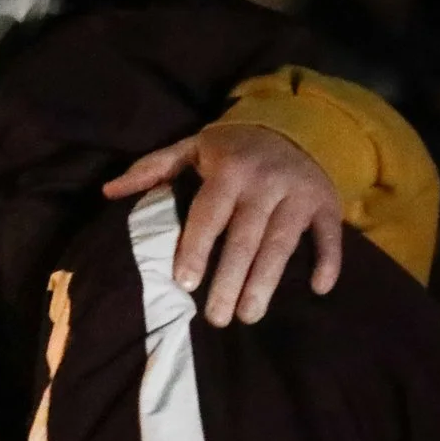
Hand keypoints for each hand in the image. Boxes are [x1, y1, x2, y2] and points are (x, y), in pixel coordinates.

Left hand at [103, 124, 344, 326]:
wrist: (294, 122)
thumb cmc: (233, 147)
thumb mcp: (192, 148)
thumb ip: (152, 169)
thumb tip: (109, 191)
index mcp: (230, 170)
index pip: (209, 214)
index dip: (196, 248)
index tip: (184, 283)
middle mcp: (266, 182)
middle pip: (246, 238)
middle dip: (231, 279)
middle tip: (217, 318)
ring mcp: (299, 193)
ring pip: (282, 243)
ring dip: (267, 281)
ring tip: (250, 315)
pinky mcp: (327, 202)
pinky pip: (330, 235)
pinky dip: (328, 261)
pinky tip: (319, 290)